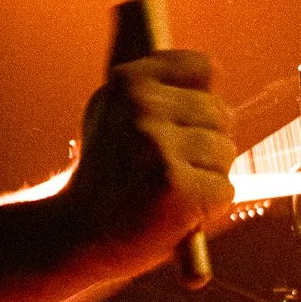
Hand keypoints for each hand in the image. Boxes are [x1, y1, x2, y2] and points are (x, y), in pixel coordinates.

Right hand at [63, 50, 234, 283]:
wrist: (76, 234)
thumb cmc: (105, 174)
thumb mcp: (113, 114)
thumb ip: (156, 87)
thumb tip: (212, 70)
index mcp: (128, 82)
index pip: (202, 67)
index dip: (198, 98)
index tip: (179, 122)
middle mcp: (142, 108)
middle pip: (220, 113)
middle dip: (205, 143)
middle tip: (165, 167)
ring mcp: (159, 148)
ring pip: (225, 152)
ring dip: (207, 176)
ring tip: (166, 190)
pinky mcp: (177, 188)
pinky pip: (224, 190)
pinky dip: (208, 208)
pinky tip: (174, 212)